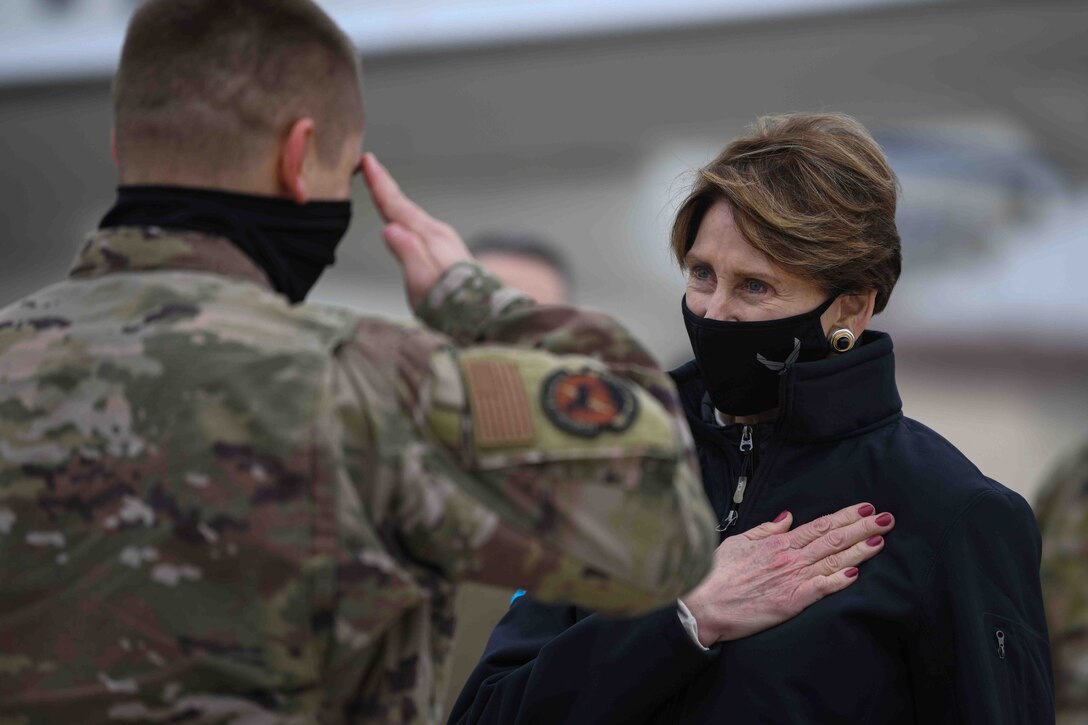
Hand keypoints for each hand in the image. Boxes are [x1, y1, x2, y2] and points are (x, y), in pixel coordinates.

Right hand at [360, 153, 472, 308]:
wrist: (486, 316)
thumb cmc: (452, 305)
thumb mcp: (423, 283)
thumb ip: (407, 253)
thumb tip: (390, 228)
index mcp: (428, 238)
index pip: (397, 206)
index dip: (380, 184)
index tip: (368, 161)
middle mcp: (438, 234)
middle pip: (405, 206)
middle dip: (385, 186)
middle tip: (369, 164)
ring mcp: (445, 242)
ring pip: (413, 215)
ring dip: (396, 200)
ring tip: (381, 187)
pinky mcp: (447, 253)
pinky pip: (420, 226)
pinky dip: (407, 216)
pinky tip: (404, 219)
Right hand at [682, 504, 894, 645]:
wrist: (703, 602)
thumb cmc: (717, 573)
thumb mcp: (739, 542)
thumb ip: (766, 530)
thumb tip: (787, 518)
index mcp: (778, 543)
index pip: (819, 525)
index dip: (845, 516)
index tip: (865, 509)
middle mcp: (789, 557)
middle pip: (832, 539)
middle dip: (862, 528)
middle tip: (886, 518)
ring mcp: (791, 578)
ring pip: (832, 560)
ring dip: (859, 549)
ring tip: (881, 539)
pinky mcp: (791, 601)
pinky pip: (820, 588)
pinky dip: (840, 580)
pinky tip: (858, 572)